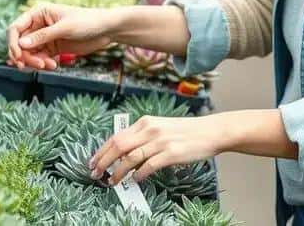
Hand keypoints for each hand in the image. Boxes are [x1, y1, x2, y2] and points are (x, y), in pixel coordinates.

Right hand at [6, 2, 117, 69]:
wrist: (106, 29)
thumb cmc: (87, 21)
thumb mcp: (64, 28)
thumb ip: (42, 36)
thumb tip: (21, 44)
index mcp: (38, 13)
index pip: (15, 28)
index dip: (13, 43)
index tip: (18, 56)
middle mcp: (38, 25)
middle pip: (20, 44)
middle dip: (26, 56)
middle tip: (38, 65)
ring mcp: (44, 37)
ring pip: (28, 53)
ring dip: (35, 62)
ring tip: (49, 66)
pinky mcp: (52, 48)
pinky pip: (39, 58)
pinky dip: (43, 64)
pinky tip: (53, 66)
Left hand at [89, 115, 224, 184]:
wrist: (210, 131)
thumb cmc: (186, 132)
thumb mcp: (161, 128)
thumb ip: (143, 138)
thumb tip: (124, 157)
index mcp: (146, 122)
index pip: (116, 137)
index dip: (102, 151)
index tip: (93, 162)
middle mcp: (150, 130)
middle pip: (119, 146)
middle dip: (104, 161)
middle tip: (96, 173)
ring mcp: (160, 141)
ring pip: (130, 158)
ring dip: (118, 172)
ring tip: (112, 181)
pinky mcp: (171, 153)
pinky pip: (148, 166)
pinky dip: (138, 175)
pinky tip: (135, 180)